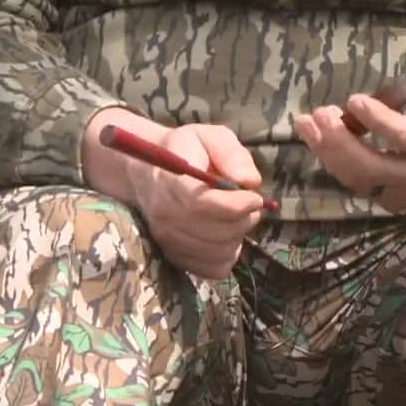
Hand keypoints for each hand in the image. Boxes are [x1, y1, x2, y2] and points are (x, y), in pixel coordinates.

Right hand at [123, 122, 267, 279]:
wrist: (150, 172)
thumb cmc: (187, 150)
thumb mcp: (210, 136)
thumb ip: (232, 154)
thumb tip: (250, 182)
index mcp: (171, 180)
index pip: (201, 203)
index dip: (235, 205)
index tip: (255, 197)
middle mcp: (165, 214)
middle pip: (214, 231)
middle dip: (244, 219)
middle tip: (252, 204)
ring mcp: (167, 239)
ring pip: (217, 252)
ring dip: (238, 236)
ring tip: (239, 217)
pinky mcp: (173, 256)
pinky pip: (212, 269)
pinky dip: (228, 255)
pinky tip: (227, 236)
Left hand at [294, 39, 405, 211]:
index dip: (381, 121)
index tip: (353, 100)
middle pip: (376, 168)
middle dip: (342, 143)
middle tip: (319, 114)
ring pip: (360, 180)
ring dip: (329, 153)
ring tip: (308, 124)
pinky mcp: (392, 199)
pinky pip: (358, 185)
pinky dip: (335, 163)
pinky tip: (320, 138)